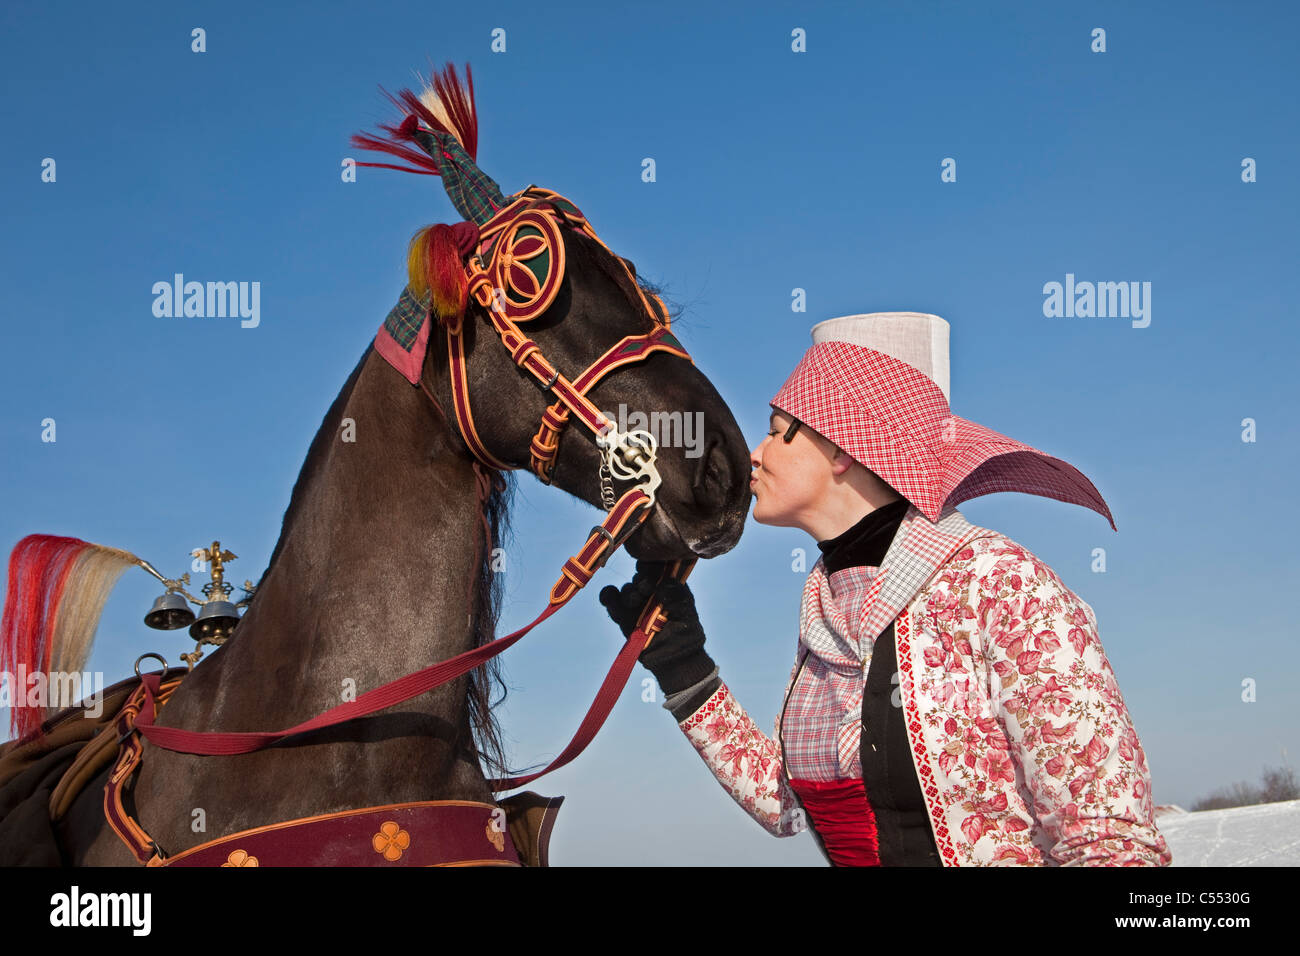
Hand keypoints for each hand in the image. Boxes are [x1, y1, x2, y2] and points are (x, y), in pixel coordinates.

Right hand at [598, 560, 713, 694]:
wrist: (674, 657)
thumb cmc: (685, 630)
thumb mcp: (685, 609)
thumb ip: (675, 594)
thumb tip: (659, 586)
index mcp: (667, 582)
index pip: (656, 564)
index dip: (653, 565)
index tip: (653, 571)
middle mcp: (649, 588)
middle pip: (639, 576)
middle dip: (642, 581)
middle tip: (646, 589)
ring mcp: (635, 601)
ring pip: (626, 589)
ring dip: (629, 594)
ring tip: (635, 603)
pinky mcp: (621, 614)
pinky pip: (609, 599)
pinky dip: (608, 596)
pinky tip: (611, 599)